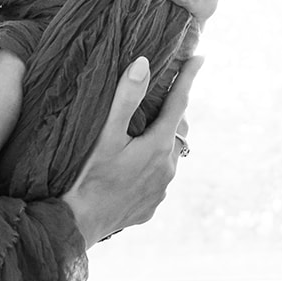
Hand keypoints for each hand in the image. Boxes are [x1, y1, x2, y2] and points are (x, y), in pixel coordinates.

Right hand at [62, 54, 203, 248]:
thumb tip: (144, 63)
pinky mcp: (153, 204)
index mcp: (159, 145)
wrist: (80, 223)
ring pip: (170, 155)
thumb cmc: (91, 175)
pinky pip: (160, 178)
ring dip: (163, 140)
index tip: (200, 58)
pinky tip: (136, 165)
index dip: (189, 78)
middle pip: (177, 129)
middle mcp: (168, 167)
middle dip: (174, 110)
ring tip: (147, 130)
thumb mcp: (106, 134)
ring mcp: (162, 189)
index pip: (179, 102)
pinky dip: (153, 165)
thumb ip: (126, 97)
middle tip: (164, 95)